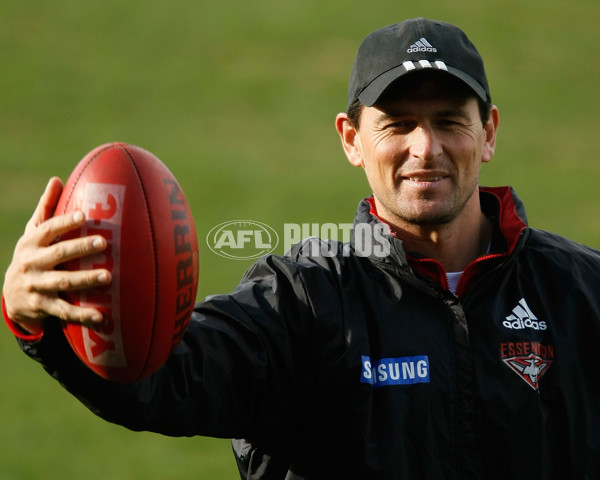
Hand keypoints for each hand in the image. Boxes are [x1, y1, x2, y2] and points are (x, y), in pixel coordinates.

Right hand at [2, 177, 111, 333]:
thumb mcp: (33, 233)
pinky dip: (82, 314)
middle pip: (58, 254)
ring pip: (62, 283)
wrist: (12, 296)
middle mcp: (31, 263)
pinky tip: (101, 316)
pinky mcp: (42, 307)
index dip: (64, 222)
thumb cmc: (32, 256)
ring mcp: (36, 286)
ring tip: (108, 277)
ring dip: (85, 280)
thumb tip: (56, 179)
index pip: (47, 229)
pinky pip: (64, 311)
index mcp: (31, 243)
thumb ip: (46, 209)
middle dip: (80, 248)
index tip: (84, 215)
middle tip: (103, 243)